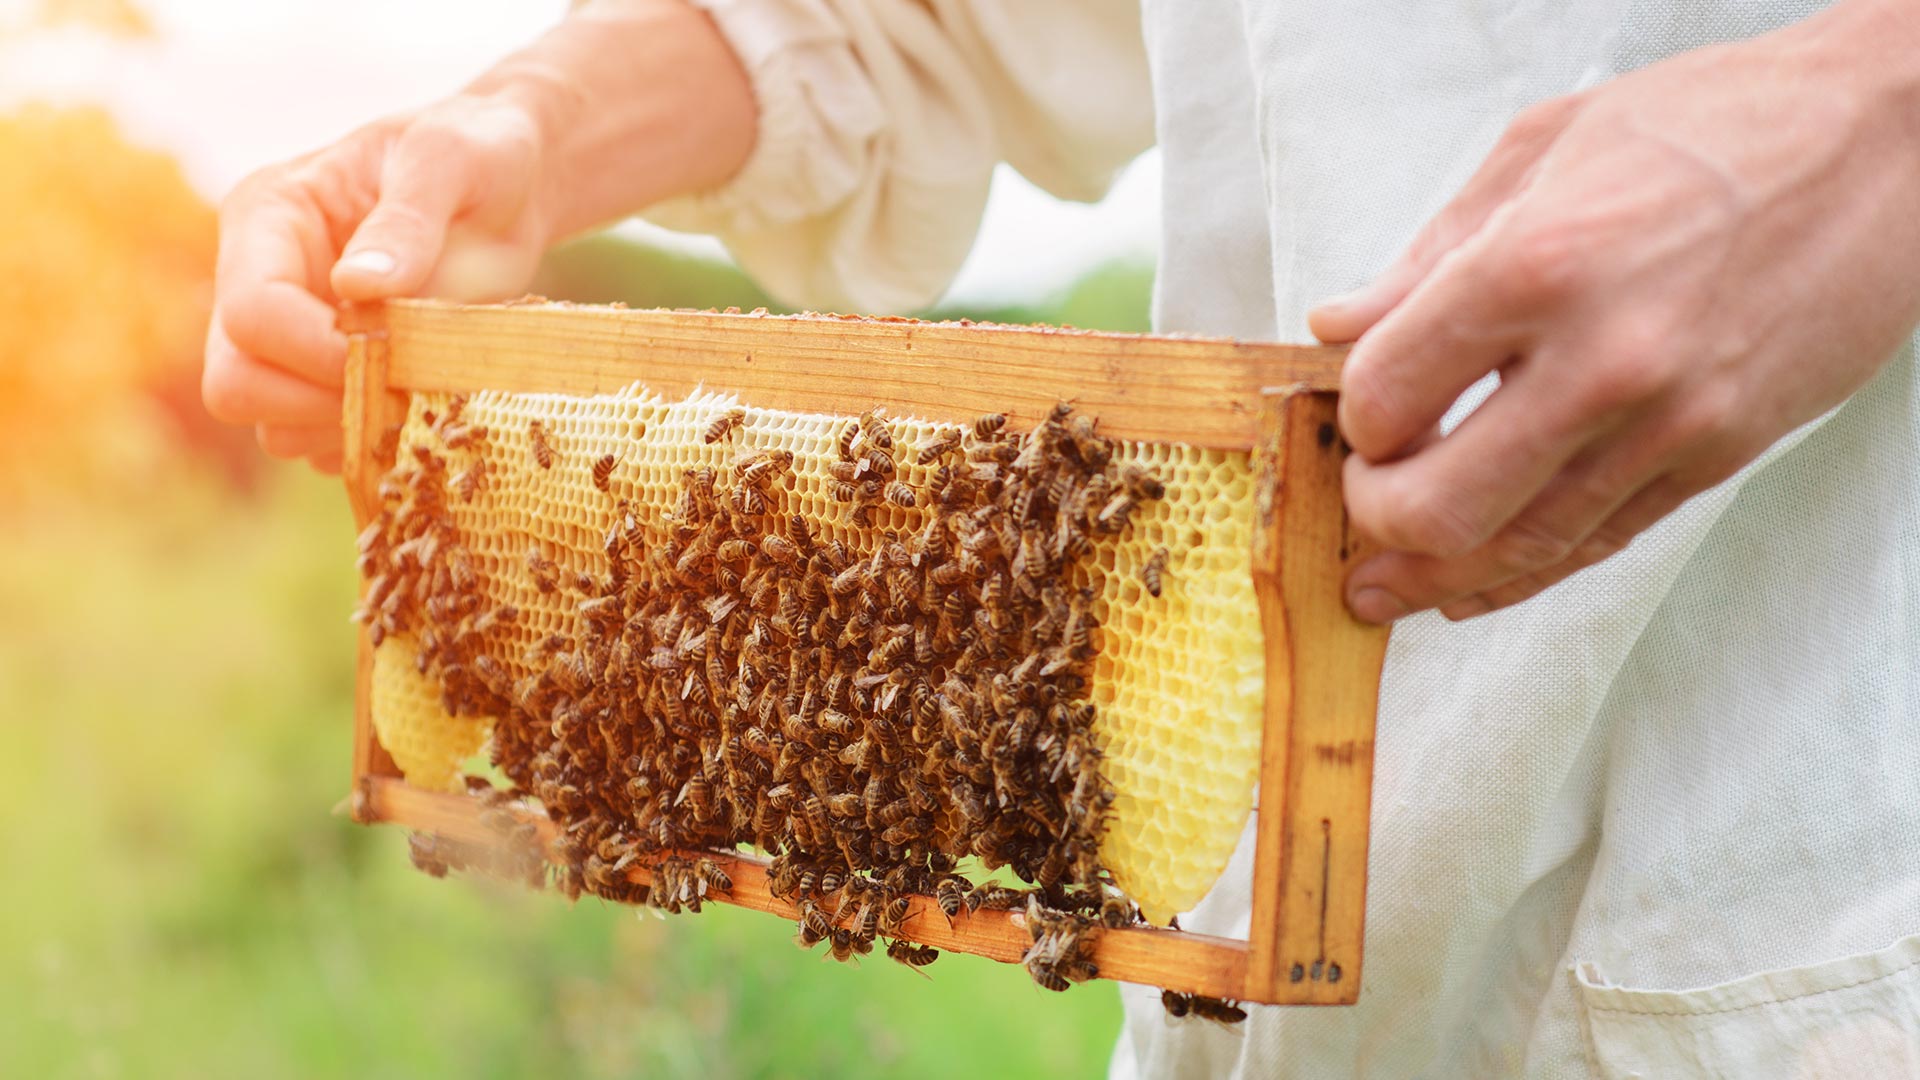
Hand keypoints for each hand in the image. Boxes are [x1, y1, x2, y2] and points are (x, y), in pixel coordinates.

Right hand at [202, 95, 552, 472]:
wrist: (509, 185)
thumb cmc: (474, 153)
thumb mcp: (449, 162)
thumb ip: (407, 221)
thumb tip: (358, 287)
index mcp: (268, 219)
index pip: (251, 315)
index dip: (317, 352)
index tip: (395, 353)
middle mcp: (259, 281)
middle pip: (236, 383)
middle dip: (317, 402)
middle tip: (402, 388)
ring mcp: (289, 337)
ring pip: (273, 427)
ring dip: (347, 430)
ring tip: (420, 394)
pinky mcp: (325, 378)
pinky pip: (319, 446)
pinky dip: (368, 445)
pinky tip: (420, 409)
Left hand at [1310, 1, 1919, 623]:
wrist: (1885, 143)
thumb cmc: (1711, 125)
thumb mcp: (1541, 150)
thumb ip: (1427, 256)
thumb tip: (1337, 325)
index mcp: (1534, 267)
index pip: (1387, 398)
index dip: (1354, 419)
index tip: (1360, 410)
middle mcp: (1601, 359)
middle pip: (1437, 506)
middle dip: (1377, 518)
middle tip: (1365, 495)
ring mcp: (1667, 422)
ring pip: (1518, 549)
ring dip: (1433, 576)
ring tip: (1383, 585)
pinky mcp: (1716, 457)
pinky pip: (1597, 544)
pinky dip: (1522, 575)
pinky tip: (1470, 587)